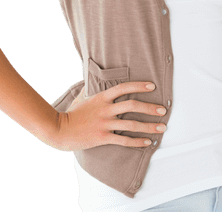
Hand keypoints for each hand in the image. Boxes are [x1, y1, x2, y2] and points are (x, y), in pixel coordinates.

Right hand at [47, 81, 165, 151]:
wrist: (58, 130)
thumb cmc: (71, 113)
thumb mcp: (83, 97)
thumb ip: (94, 90)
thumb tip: (96, 79)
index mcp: (101, 98)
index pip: (124, 88)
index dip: (139, 85)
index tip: (152, 86)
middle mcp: (105, 109)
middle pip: (133, 105)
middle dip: (150, 108)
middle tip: (163, 110)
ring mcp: (104, 124)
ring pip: (132, 124)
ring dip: (149, 126)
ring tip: (162, 128)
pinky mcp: (102, 137)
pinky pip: (124, 140)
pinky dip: (137, 141)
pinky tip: (147, 142)